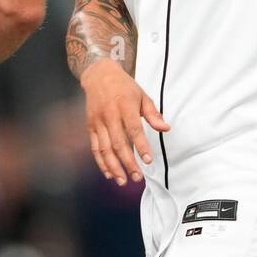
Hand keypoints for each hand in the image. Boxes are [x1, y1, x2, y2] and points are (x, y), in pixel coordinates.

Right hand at [79, 58, 169, 185]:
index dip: (141, 146)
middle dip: (128, 162)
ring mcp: (98, 122)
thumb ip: (153, 114)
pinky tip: (109, 174)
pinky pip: (95, 148)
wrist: (99, 76)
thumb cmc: (124, 87)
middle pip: (118, 143)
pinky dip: (101, 162)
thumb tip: (166, 128)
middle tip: (137, 176)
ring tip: (123, 180)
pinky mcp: (91, 127)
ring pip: (105, 149)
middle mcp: (110, 115)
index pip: (134, 129)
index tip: (148, 160)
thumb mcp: (142, 95)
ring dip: (114, 167)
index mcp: (124, 105)